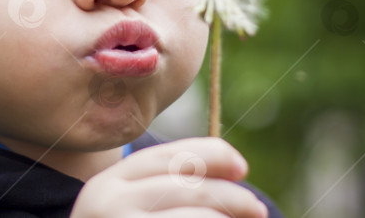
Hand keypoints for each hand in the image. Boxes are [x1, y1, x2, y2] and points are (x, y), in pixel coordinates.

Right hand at [70, 137, 267, 217]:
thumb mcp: (124, 207)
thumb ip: (162, 188)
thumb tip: (231, 173)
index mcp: (107, 183)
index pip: (166, 157)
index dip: (209, 154)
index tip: (242, 167)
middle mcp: (108, 206)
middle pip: (185, 188)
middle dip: (230, 195)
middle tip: (257, 209)